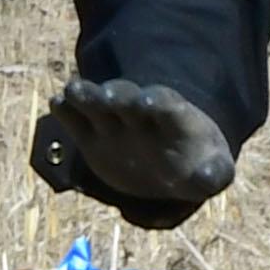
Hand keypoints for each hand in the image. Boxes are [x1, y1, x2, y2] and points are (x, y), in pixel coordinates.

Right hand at [30, 78, 234, 229]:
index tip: (146, 102)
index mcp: (176, 120)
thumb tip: (208, 177)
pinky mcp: (91, 134)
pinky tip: (57, 103)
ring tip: (71, 92)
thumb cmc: (193, 166)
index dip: (156, 103)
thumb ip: (211, 175)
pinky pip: (78, 118)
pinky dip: (67, 111)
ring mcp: (115, 120)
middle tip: (108, 97)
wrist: (171, 163)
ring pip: (101, 102)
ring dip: (88, 96)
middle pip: (129, 99)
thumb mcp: (211, 173)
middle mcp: (143, 114)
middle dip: (119, 96)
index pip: (167, 106)